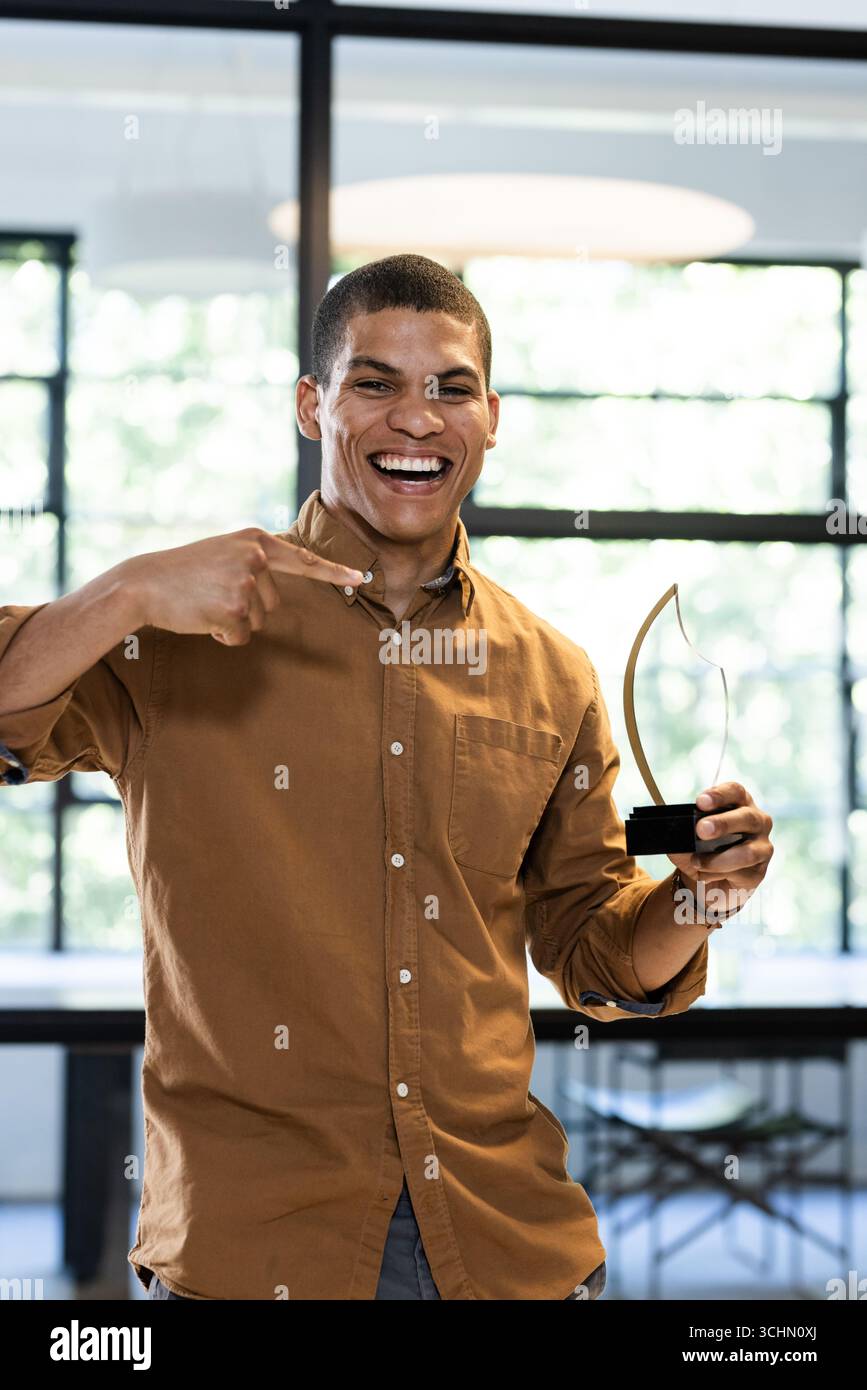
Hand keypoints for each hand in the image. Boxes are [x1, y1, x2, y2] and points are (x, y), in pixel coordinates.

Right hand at [122, 527, 364, 645]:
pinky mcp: (234, 608)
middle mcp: (256, 557)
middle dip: (247, 609)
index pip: (301, 559)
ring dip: (233, 621)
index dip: (333, 571)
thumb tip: (279, 581)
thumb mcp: (223, 552)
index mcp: (255, 541)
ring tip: (205, 602)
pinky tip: (202, 617)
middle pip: (273, 604)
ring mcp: (246, 582)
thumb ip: (254, 560)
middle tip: (212, 594)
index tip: (360, 577)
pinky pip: (241, 636)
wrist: (143, 584)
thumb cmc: (182, 573)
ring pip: (258, 622)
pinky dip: (223, 635)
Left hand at [667, 780, 773, 912]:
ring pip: (747, 851)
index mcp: (739, 803)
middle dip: (723, 823)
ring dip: (718, 858)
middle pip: (747, 817)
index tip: (700, 802)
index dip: (719, 795)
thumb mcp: (687, 837)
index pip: (734, 791)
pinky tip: (706, 874)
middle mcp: (757, 821)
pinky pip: (742, 873)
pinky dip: (719, 874)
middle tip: (701, 830)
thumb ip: (683, 830)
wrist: (707, 881)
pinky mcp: (760, 871)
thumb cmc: (699, 849)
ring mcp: (762, 846)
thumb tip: (676, 829)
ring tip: (696, 861)